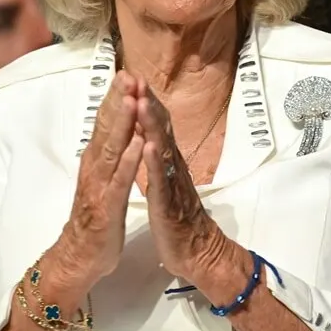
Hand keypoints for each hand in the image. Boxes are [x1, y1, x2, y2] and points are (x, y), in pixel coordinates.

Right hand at [55, 71, 142, 286]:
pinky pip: (120, 180)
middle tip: (127, 75)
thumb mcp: (101, 181)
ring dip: (121, 123)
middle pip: (106, 128)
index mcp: (96, 161)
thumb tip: (113, 131)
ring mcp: (100, 186)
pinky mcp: (107, 206)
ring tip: (132, 99)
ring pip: (112, 149)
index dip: (115, 98)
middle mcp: (94, 168)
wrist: (79, 258)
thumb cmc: (94, 219)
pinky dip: (129, 161)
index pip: (104, 123)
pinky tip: (137, 144)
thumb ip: (105, 156)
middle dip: (117, 101)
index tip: (127, 73)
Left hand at [138, 88, 223, 282]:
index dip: (146, 101)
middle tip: (136, 77)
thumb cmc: (179, 220)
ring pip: (161, 148)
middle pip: (161, 128)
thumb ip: (163, 160)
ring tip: (140, 101)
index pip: (158, 125)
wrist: (197, 253)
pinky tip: (146, 145)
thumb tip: (154, 138)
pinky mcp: (167, 203)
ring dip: (151, 124)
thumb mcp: (168, 183)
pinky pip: (160, 179)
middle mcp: (172, 166)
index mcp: (168, 162)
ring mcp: (171, 183)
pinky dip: (153, 161)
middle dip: (148, 102)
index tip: (133, 79)